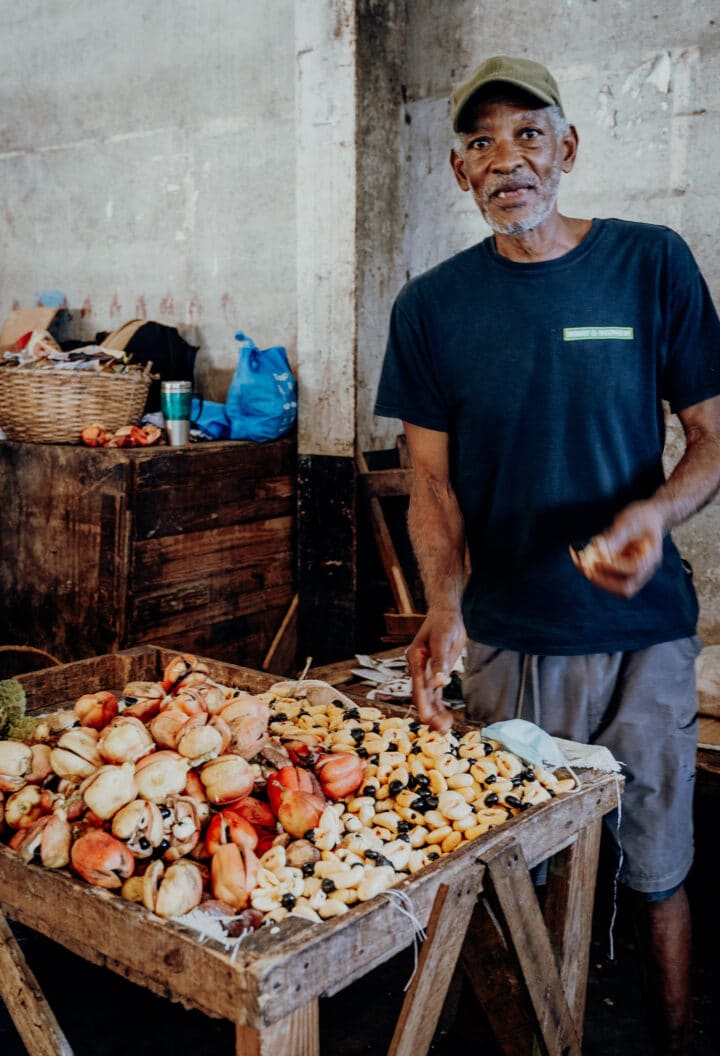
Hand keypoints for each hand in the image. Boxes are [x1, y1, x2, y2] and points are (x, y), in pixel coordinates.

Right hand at [406, 609, 465, 730]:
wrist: (445, 614)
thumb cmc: (443, 624)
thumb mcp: (443, 640)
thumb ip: (440, 661)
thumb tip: (439, 682)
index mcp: (416, 660)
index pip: (418, 686)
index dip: (422, 703)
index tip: (427, 718)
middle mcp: (419, 668)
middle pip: (422, 695)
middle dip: (430, 713)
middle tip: (441, 730)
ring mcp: (426, 672)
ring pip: (428, 697)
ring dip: (435, 713)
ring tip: (445, 729)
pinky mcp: (436, 673)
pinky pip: (435, 694)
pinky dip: (439, 706)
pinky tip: (445, 718)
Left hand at [570, 500, 664, 597]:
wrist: (649, 517)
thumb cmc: (642, 517)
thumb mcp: (630, 523)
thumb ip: (616, 537)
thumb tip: (599, 551)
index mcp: (651, 556)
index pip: (634, 568)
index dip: (614, 566)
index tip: (596, 560)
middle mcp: (644, 570)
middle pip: (626, 588)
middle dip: (603, 581)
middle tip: (585, 568)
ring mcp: (633, 574)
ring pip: (614, 587)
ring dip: (594, 577)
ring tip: (578, 561)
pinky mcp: (621, 572)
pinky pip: (606, 578)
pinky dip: (591, 570)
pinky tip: (577, 557)